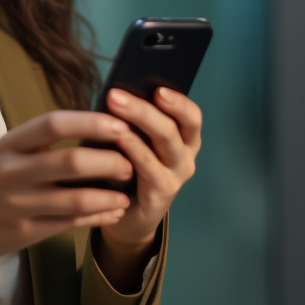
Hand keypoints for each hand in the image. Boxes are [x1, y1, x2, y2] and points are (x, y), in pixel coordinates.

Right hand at [0, 110, 135, 288]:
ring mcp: (16, 205)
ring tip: (127, 192)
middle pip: (71, 162)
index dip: (90, 121)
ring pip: (75, 200)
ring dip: (109, 195)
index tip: (119, 122)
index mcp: (6, 145)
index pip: (52, 124)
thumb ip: (35, 147)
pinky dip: (96, 218)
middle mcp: (11, 172)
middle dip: (109, 161)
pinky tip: (112, 212)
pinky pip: (68, 225)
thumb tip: (88, 135)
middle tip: (131, 160)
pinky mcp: (22, 234)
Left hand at [93, 87, 201, 289]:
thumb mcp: (136, 142)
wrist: (127, 217)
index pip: (191, 116)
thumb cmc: (130, 171)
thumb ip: (134, 122)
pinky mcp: (162, 194)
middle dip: (144, 107)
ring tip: (113, 106)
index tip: (158, 87)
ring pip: (164, 141)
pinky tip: (117, 137)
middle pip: (174, 126)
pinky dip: (132, 148)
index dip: (178, 101)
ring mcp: (175, 176)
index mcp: (184, 140)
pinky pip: (148, 166)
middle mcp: (185, 157)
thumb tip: (117, 92)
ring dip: (138, 120)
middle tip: (115, 94)